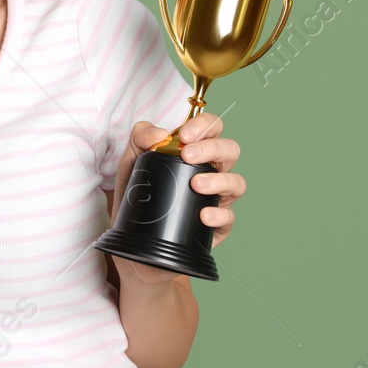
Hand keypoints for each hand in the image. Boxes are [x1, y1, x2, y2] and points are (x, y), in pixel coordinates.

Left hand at [107, 112, 244, 286]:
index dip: (203, 125)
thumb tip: (159, 133)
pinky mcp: (217, 227)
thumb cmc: (138, 195)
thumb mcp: (131, 162)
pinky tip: (203, 215)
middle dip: (212, 148)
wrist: (132, 241)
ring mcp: (216, 199)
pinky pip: (229, 218)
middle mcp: (211, 172)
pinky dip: (219, 214)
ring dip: (219, 180)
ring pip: (237, 183)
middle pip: (230, 150)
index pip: (212, 128)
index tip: (183, 136)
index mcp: (195, 152)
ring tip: (196, 185)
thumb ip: (140, 138)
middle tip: (188, 155)